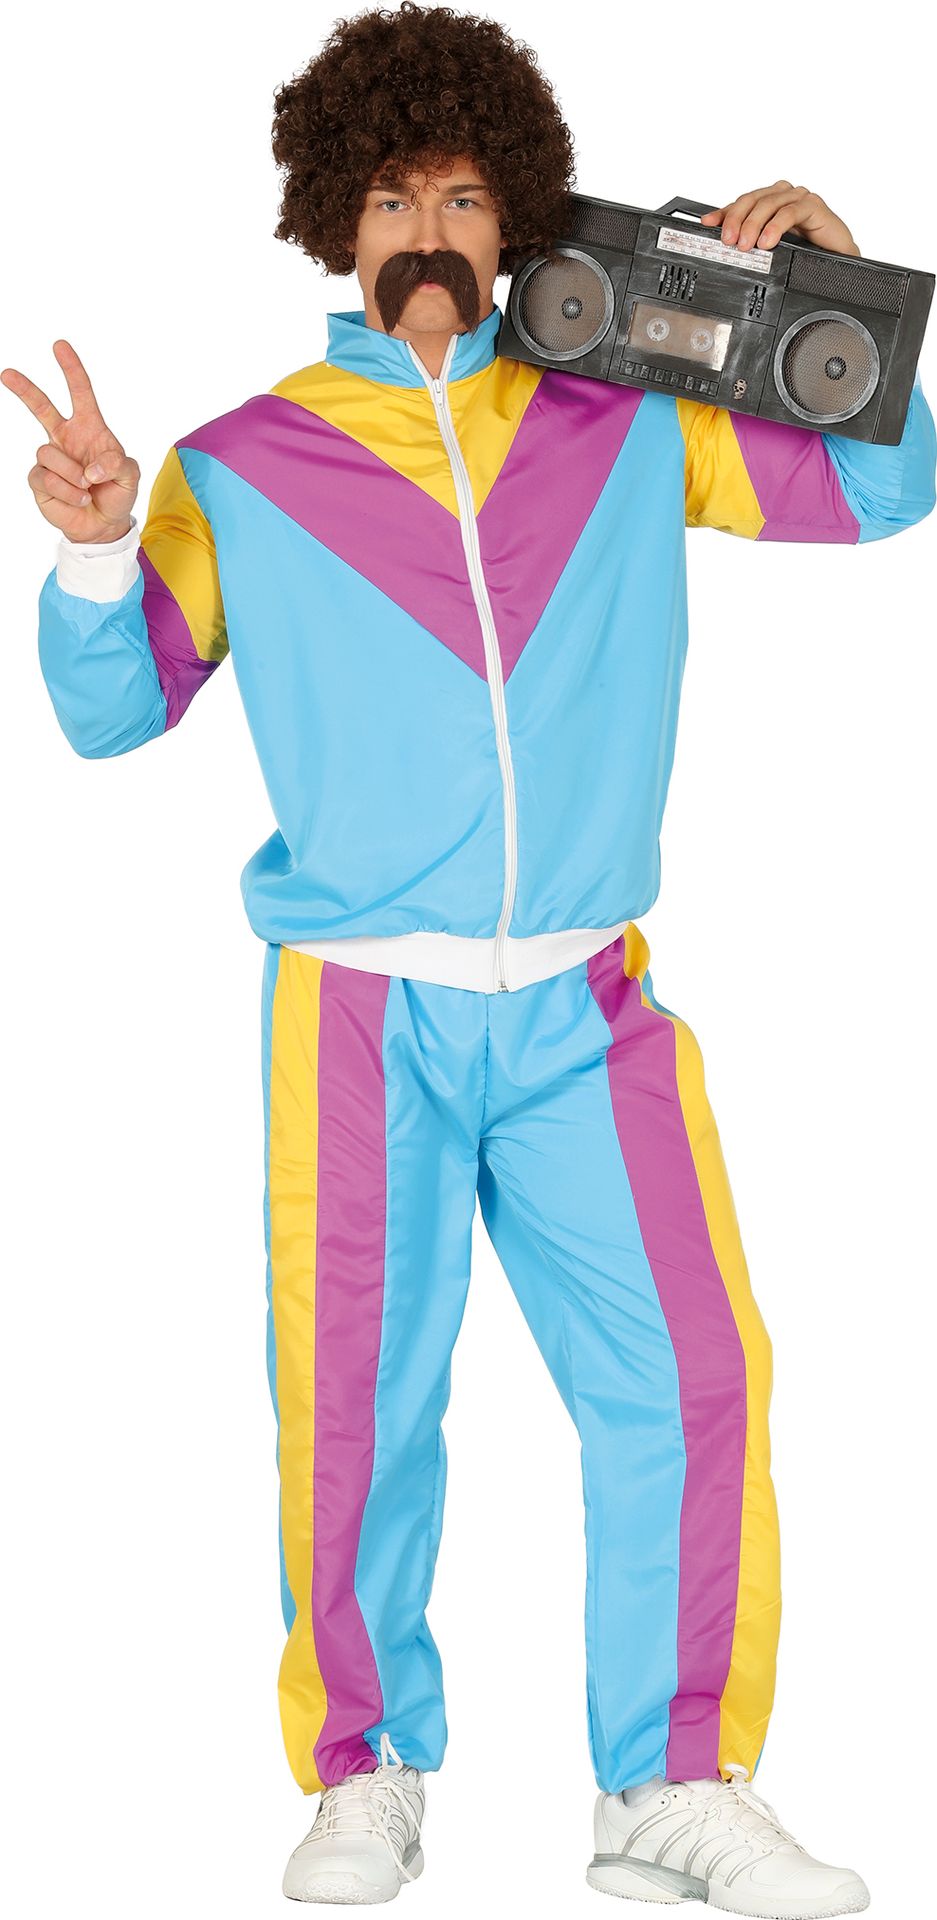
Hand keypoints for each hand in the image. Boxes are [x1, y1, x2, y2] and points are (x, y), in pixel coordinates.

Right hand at [1, 339, 139, 541]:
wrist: (103, 525)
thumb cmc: (116, 493)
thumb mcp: (129, 476)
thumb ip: (117, 464)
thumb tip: (91, 468)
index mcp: (89, 428)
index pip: (80, 393)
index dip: (71, 369)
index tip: (59, 346)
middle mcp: (65, 438)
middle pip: (41, 407)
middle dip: (24, 389)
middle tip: (7, 373)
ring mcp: (50, 458)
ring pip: (48, 453)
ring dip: (72, 474)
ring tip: (87, 489)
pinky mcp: (39, 480)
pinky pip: (46, 478)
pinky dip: (67, 491)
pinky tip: (78, 499)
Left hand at [700, 183, 860, 257]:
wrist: (837, 258)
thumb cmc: (807, 251)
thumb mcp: (772, 249)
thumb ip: (751, 242)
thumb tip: (725, 244)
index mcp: (770, 202)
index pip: (741, 203)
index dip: (723, 213)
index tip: (707, 225)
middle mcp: (783, 195)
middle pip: (752, 200)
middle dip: (736, 220)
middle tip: (729, 241)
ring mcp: (798, 198)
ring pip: (768, 204)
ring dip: (753, 224)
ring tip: (745, 245)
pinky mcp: (814, 205)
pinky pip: (791, 212)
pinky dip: (776, 226)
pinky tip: (768, 241)